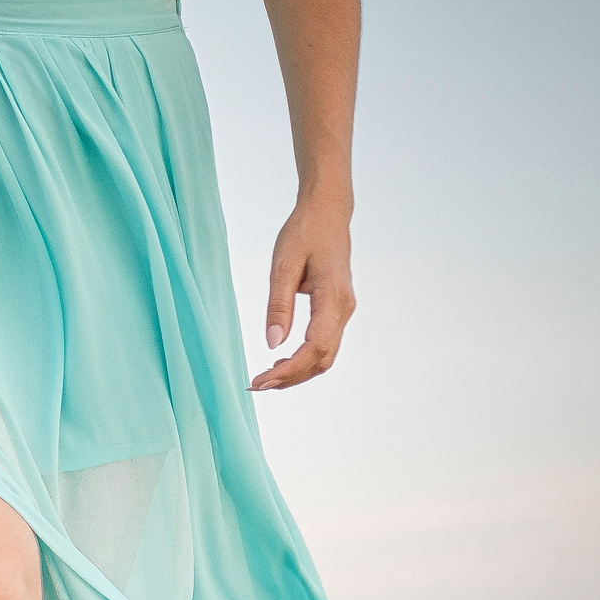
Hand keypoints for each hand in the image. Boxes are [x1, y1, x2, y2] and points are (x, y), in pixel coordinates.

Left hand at [250, 200, 355, 389]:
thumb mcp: (283, 265)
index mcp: (333, 296)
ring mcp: (343, 310)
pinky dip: (303, 360)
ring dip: (297, 372)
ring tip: (265, 378)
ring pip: (325, 355)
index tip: (262, 380)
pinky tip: (280, 362)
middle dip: (291, 378)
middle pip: (322, 358)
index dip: (291, 370)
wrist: (327, 213)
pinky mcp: (337, 310)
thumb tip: (273, 343)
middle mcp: (344, 308)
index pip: (316, 346)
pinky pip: (324, 344)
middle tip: (256, 385)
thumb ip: (279, 305)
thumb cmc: (304, 233)